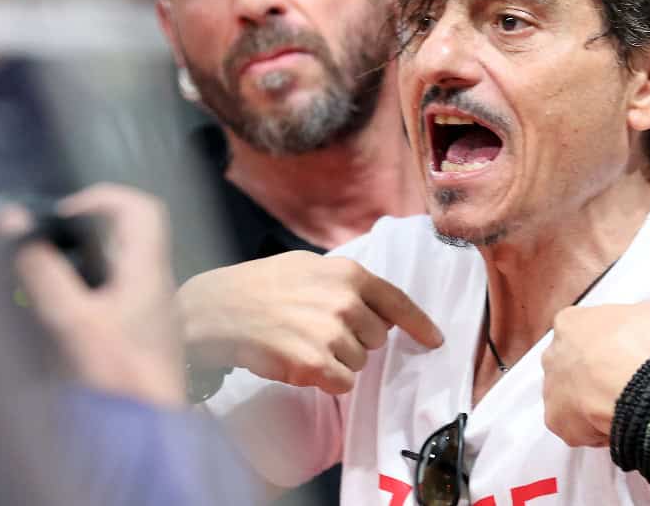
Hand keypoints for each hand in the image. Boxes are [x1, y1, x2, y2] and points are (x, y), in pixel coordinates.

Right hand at [6, 183, 184, 407]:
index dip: (102, 198)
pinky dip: (92, 288)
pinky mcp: (146, 330)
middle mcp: (159, 282)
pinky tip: (67, 311)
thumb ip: (43, 270)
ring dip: (88, 260)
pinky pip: (121, 291)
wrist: (150, 425)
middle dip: (87, 229)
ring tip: (51, 278)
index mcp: (150, 269)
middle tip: (49, 247)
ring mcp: (156, 307)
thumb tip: (14, 221)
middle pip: (131, 233)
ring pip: (125, 263)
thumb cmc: (117, 372)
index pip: (142, 208)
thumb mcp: (71, 320)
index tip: (62, 217)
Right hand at [177, 252, 442, 393]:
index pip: (397, 302)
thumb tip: (375, 304)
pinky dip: (325, 380)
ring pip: (359, 362)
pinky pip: (342, 383)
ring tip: (301, 342)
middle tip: (318, 330)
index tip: (435, 340)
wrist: (214, 310)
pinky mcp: (314, 363)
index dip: (420, 324)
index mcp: (348, 273)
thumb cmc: (259, 287)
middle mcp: (345, 301)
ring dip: (337, 361)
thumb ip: (344, 282)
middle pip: (378, 338)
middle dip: (356, 340)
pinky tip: (298, 362)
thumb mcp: (307, 267)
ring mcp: (330, 332)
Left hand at [542, 300, 649, 446]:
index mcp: (570, 322)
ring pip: (569, 395)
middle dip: (593, 371)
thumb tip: (646, 326)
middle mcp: (551, 354)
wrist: (633, 389)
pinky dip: (590, 428)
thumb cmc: (640, 348)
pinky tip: (612, 422)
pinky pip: (572, 425)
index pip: (583, 328)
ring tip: (619, 404)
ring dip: (589, 400)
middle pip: (571, 362)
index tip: (626, 350)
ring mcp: (551, 389)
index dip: (608, 341)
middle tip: (622, 379)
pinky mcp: (556, 420)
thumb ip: (642, 315)